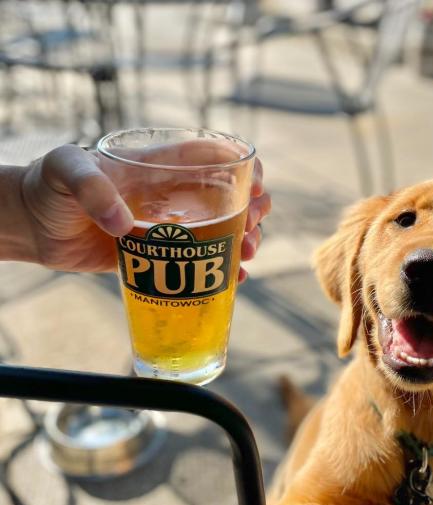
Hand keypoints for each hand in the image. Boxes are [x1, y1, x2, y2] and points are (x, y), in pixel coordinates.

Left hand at [17, 144, 270, 277]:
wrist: (33, 227)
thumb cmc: (47, 187)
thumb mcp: (65, 172)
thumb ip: (91, 188)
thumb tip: (125, 225)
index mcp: (158, 166)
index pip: (211, 156)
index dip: (242, 166)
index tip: (256, 186)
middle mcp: (171, 194)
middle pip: (227, 196)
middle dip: (252, 209)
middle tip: (252, 226)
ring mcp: (169, 227)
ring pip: (222, 230)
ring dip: (244, 239)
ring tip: (247, 253)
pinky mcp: (161, 255)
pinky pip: (201, 261)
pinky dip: (222, 270)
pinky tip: (236, 278)